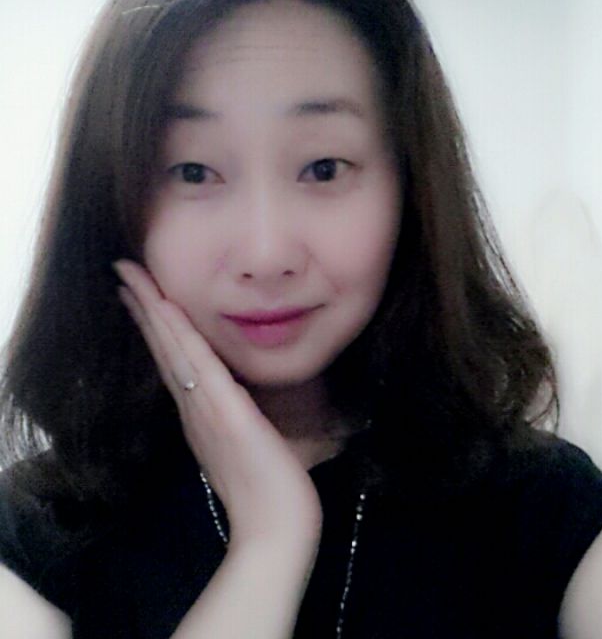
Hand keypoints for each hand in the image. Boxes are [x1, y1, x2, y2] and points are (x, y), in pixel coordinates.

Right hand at [113, 259, 322, 549]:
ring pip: (175, 351)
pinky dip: (179, 337)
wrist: (276, 527)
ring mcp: (208, 410)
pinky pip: (200, 367)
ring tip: (132, 280)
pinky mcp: (228, 414)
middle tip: (124, 275)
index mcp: (200, 413)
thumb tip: (230, 401)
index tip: (141, 297)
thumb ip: (232, 421)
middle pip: (165, 349)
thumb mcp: (244, 446)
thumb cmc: (267, 491)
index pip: (172, 361)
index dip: (155, 327)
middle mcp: (195, 407)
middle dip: (144, 308)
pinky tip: (166, 310)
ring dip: (153, 312)